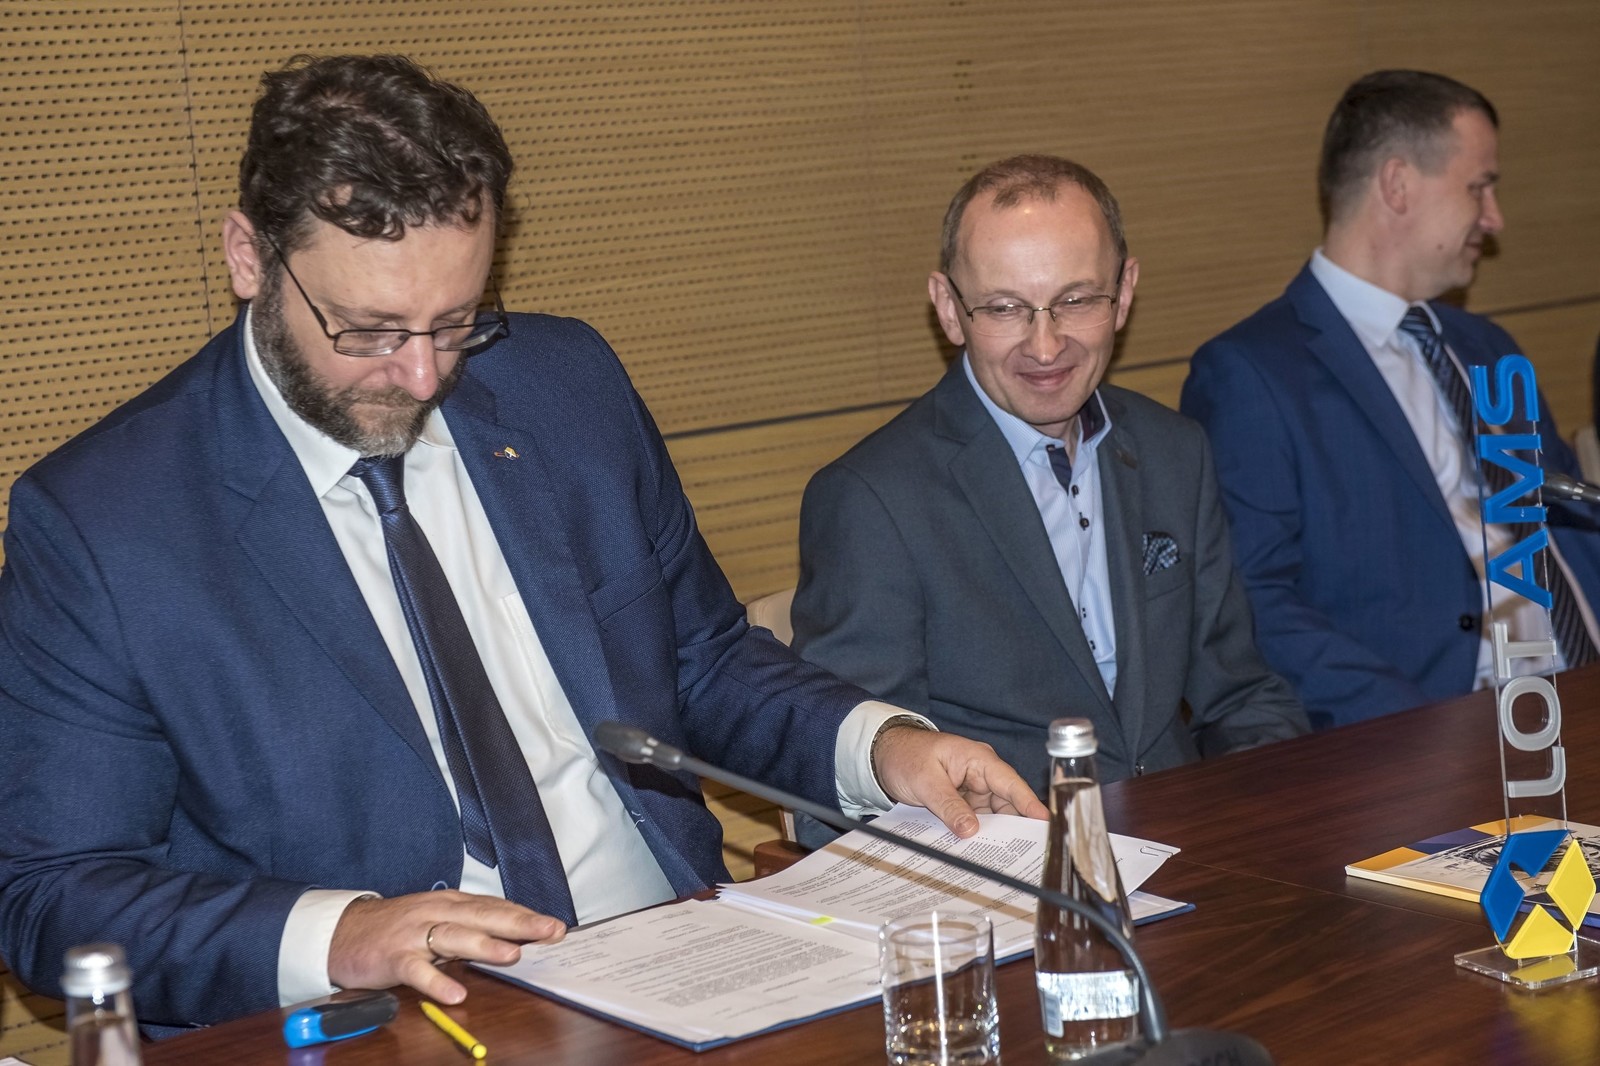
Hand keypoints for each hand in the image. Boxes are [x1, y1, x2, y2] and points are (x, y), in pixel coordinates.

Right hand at [328, 890, 565, 1004]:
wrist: (342, 932)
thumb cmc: (397, 927)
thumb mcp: (437, 919)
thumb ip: (470, 925)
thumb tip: (513, 937)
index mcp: (451, 903)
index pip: (495, 907)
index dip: (526, 916)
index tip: (555, 926)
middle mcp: (437, 913)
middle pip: (483, 916)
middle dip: (519, 923)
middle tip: (550, 932)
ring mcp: (415, 934)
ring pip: (454, 936)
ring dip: (485, 945)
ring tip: (513, 956)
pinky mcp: (393, 957)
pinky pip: (417, 970)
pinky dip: (436, 982)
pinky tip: (455, 994)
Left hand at [872, 726, 1048, 836]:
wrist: (884, 755)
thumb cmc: (906, 756)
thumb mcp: (926, 781)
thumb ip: (949, 805)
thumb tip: (971, 831)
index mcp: (979, 760)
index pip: (1011, 784)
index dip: (1030, 805)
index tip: (1046, 825)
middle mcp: (982, 775)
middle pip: (1008, 804)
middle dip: (1016, 827)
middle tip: (1027, 853)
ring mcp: (973, 790)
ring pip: (993, 816)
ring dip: (996, 834)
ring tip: (1007, 860)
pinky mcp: (963, 802)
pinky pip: (976, 820)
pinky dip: (978, 834)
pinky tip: (982, 852)